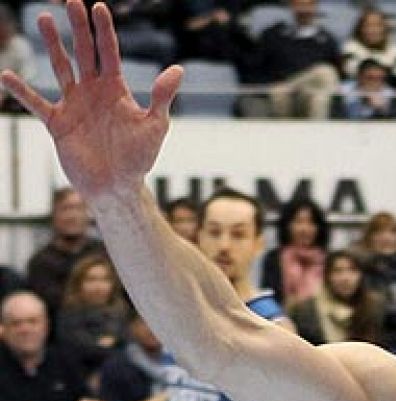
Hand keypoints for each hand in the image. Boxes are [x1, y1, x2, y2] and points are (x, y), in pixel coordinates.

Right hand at [1, 1, 182, 199]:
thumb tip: (178, 69)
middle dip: (78, 28)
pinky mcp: (58, 123)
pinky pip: (36, 103)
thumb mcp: (155, 126)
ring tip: (44, 19)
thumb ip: (162, 97)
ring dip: (53, 45)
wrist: (117, 186)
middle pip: (84, 52)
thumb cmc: (139, 157)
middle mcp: (93, 92)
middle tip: (70, 1)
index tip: (97, 6)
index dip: (104, 30)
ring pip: (61, 68)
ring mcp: (74, 105)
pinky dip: (22, 92)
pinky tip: (7, 76)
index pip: (109, 53)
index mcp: (116, 90)